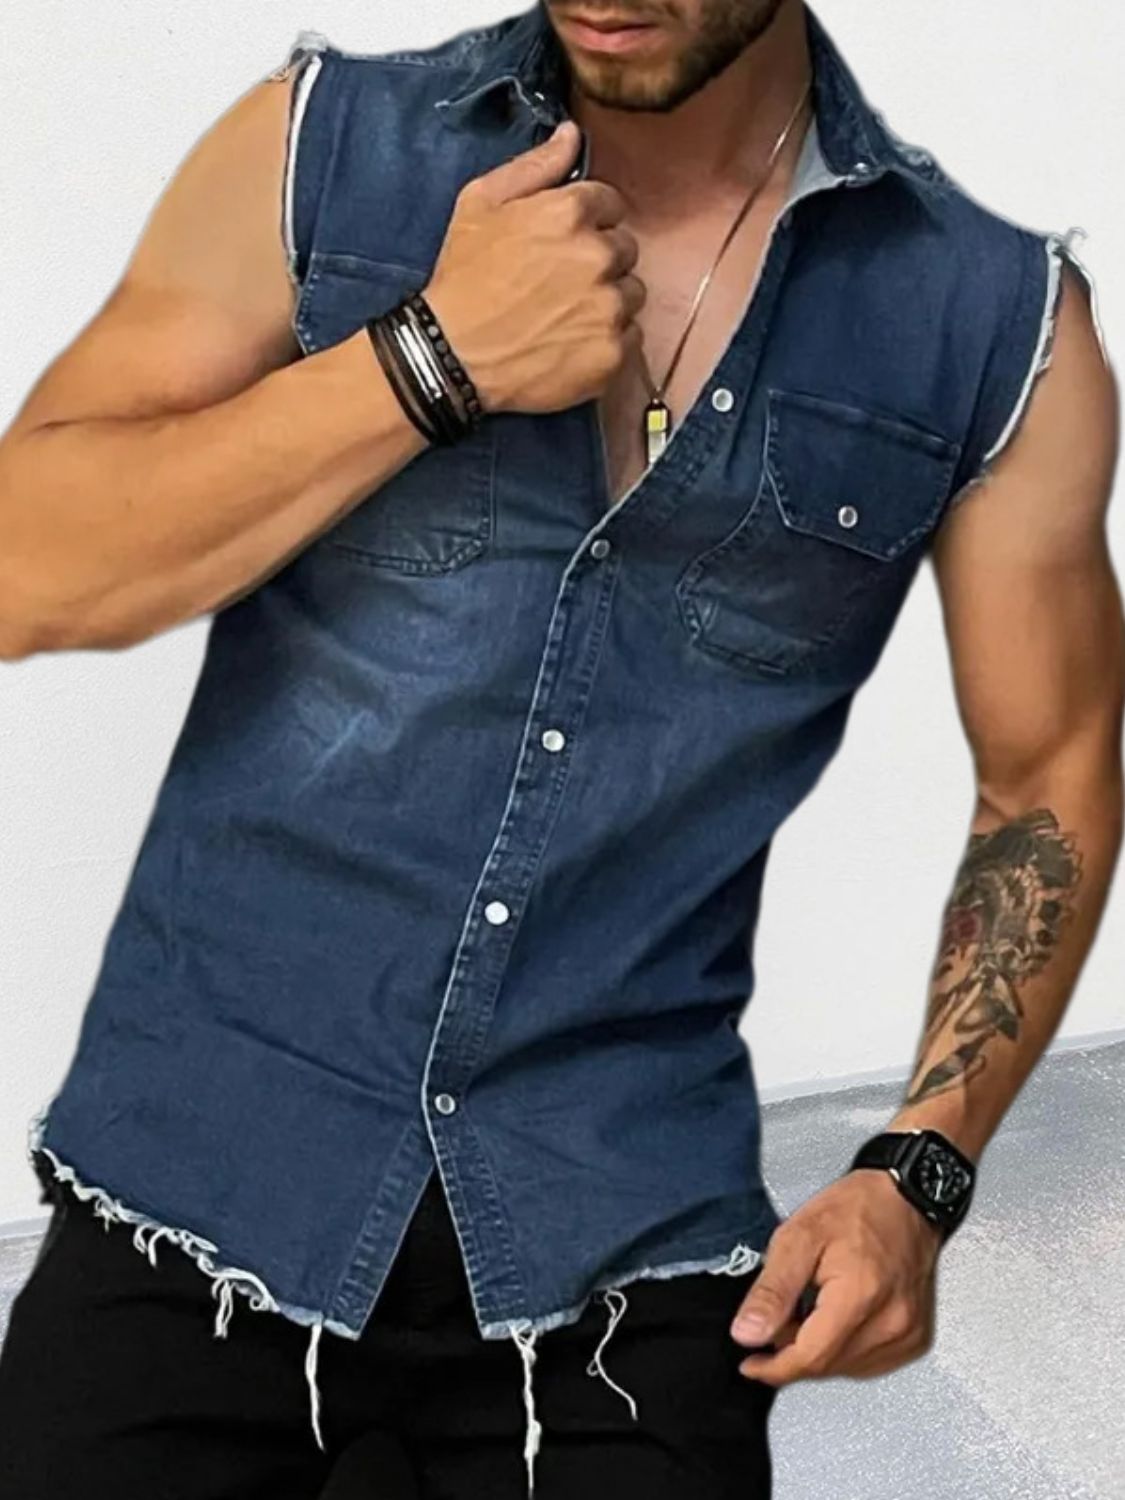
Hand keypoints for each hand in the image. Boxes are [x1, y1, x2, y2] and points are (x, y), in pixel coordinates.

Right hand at [422, 120, 645, 415]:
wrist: (452, 356)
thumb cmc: (463, 277)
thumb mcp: (481, 203)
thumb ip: (535, 165)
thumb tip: (572, 133)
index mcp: (571, 212)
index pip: (611, 204)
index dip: (588, 222)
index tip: (563, 244)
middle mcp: (599, 256)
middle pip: (626, 250)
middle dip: (600, 261)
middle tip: (561, 284)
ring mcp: (610, 307)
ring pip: (631, 294)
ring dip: (608, 300)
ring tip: (568, 316)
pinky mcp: (613, 352)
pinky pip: (631, 338)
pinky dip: (609, 341)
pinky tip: (574, 344)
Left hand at [729, 1169, 942, 1384]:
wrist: (906, 1198)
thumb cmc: (858, 1208)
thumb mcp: (799, 1237)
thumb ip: (772, 1291)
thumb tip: (748, 1333)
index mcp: (860, 1296)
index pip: (810, 1357)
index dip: (774, 1367)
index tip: (750, 1364)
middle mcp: (891, 1323)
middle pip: (827, 1366)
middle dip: (792, 1352)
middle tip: (777, 1318)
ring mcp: (908, 1334)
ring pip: (846, 1368)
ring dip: (818, 1351)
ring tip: (809, 1308)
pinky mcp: (915, 1338)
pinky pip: (869, 1362)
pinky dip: (844, 1349)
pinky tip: (835, 1319)